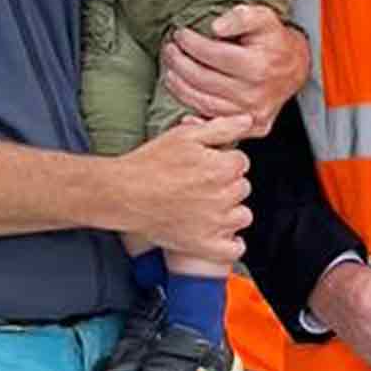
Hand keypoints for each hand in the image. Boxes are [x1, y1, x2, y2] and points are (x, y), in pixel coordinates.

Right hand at [111, 114, 253, 262]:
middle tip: (201, 182)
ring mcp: (216, 224)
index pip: (241, 162)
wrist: (123, 193)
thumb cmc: (150, 164)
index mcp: (221, 168)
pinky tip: (219, 232)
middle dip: (227, 183)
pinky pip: (234, 249)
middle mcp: (223, 197)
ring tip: (206, 205)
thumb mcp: (184, 135)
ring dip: (230, 211)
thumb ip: (222, 127)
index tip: (208, 163)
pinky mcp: (205, 245)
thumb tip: (247, 120)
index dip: (224, 160)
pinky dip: (230, 243)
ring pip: (242, 216)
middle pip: (243, 188)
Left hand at [160, 5, 308, 135]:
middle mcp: (256, 93)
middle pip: (204, 80)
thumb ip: (241, 16)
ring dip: (180, 87)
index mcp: (259, 66)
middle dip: (179, 63)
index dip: (191, 43)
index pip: (213, 55)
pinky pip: (215, 121)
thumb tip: (217, 27)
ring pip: (204, 103)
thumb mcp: (263, 18)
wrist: (295, 67)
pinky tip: (181, 95)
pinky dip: (192, 111)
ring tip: (169, 70)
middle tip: (169, 50)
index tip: (180, 34)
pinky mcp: (252, 126)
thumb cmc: (274, 41)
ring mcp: (253, 113)